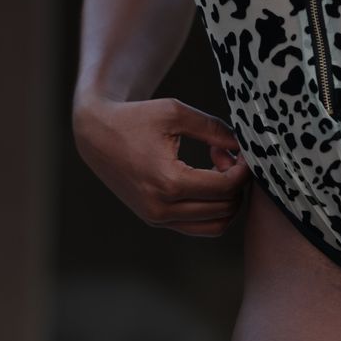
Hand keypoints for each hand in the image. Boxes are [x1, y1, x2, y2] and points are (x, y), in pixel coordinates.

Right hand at [73, 95, 250, 236]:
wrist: (96, 135)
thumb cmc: (135, 118)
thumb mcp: (176, 113)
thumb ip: (214, 128)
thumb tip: (245, 145)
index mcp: (168, 182)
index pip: (225, 188)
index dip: (243, 168)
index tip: (238, 148)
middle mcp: (162, 208)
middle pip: (225, 208)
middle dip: (236, 182)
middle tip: (223, 153)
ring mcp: (157, 218)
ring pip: (215, 226)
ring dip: (227, 200)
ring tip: (216, 169)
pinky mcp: (155, 219)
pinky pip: (198, 227)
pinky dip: (212, 208)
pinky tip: (205, 179)